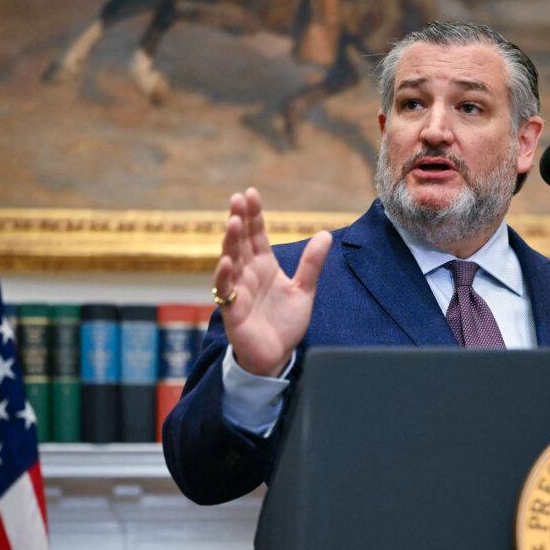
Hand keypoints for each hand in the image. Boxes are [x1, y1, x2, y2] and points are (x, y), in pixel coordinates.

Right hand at [213, 188, 331, 376]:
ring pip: (231, 261)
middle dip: (240, 220)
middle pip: (241, 242)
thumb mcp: (303, 289)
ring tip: (234, 222)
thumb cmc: (285, 323)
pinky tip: (227, 261)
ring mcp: (238, 290)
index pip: (257, 235)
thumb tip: (325, 234)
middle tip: (238, 198)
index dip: (254, 215)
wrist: (277, 356)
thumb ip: (311, 263)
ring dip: (231, 241)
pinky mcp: (232, 310)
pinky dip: (224, 275)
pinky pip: (225, 290)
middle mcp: (248, 274)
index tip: (251, 193)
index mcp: (264, 266)